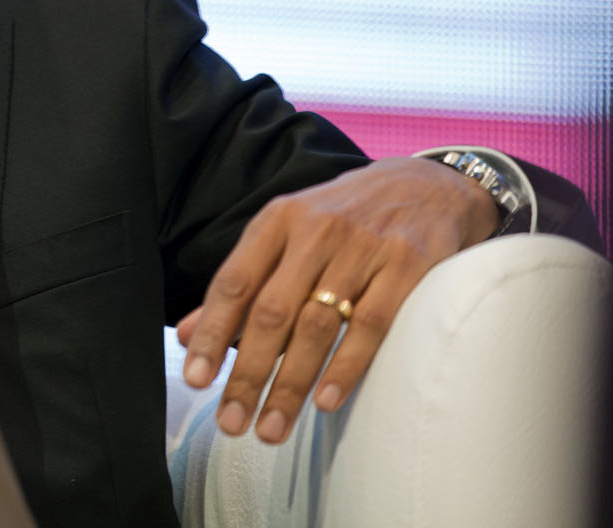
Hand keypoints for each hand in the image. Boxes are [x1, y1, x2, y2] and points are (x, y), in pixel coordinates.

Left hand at [176, 156, 498, 443]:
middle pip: (272, 312)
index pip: (234, 282)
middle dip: (248, 373)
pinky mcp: (407, 265)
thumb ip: (241, 286)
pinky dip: (346, 366)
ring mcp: (362, 248)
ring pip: (317, 325)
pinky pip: (372, 324)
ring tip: (271, 427)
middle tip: (232, 421)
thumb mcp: (286, 237)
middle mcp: (315, 231)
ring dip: (291, 383)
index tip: (195, 379)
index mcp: (277, 222)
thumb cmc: (341, 220)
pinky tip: (325, 401)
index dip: (212, 333)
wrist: (423, 186)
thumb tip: (189, 335)